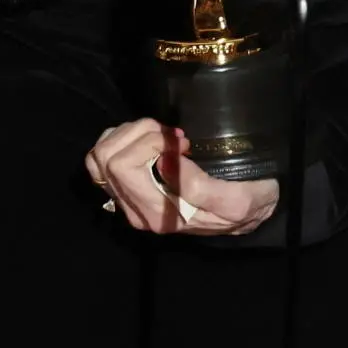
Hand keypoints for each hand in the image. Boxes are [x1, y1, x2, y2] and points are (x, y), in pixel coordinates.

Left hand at [88, 119, 277, 236]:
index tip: (183, 143)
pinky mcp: (127, 187)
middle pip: (106, 157)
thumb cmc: (247, 203)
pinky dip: (124, 138)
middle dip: (139, 133)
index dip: (148, 142)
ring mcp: (127, 199)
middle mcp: (135, 210)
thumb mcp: (237, 200)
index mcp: (156, 214)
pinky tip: (151, 139)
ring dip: (130, 134)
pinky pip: (103, 155)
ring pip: (100, 154)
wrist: (248, 214)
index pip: (120, 166)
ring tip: (162, 135)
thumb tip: (163, 163)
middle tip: (173, 135)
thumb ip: (200, 187)